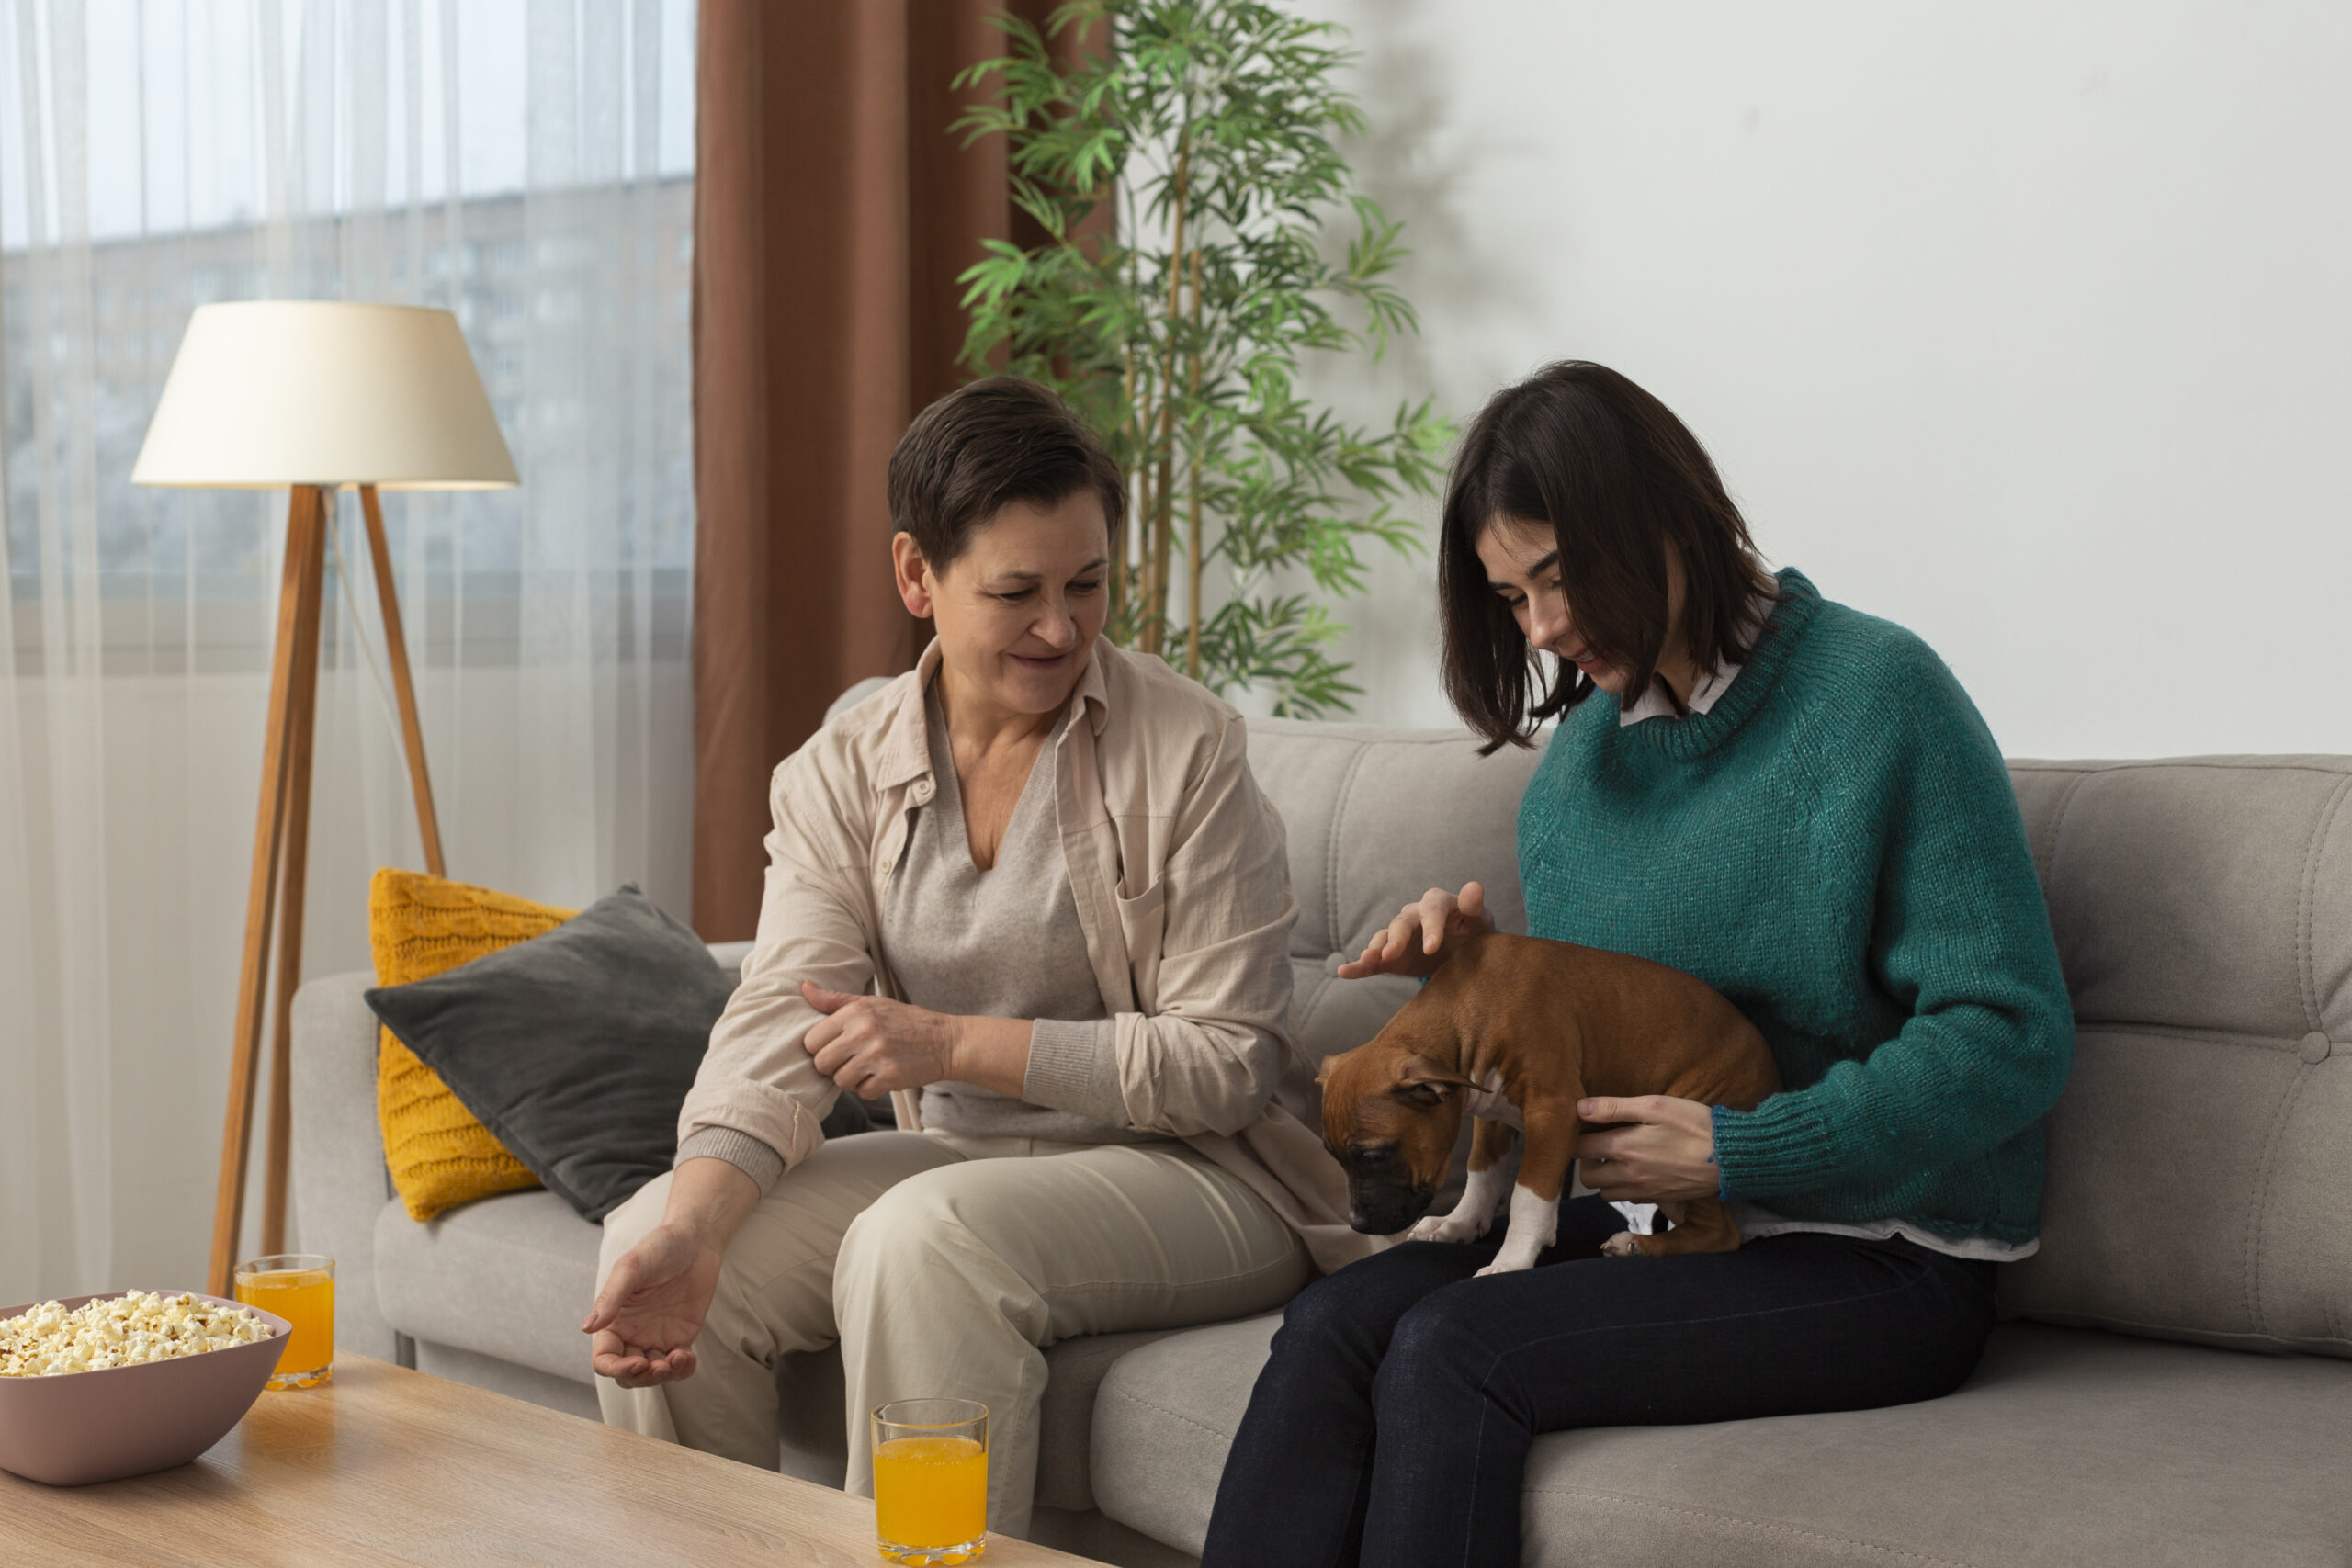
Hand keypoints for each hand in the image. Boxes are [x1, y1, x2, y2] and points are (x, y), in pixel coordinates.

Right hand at [583, 1220, 723, 1387]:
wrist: (695, 1240)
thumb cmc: (659, 1248)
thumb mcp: (632, 1268)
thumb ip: (610, 1297)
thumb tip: (587, 1328)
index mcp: (614, 1321)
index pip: (604, 1359)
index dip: (615, 1369)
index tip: (636, 1363)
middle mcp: (632, 1333)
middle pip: (627, 1375)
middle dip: (642, 1378)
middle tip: (660, 1366)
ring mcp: (657, 1337)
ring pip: (652, 1375)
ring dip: (663, 1377)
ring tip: (678, 1358)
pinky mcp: (681, 1337)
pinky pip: (678, 1366)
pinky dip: (683, 1370)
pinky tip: (688, 1357)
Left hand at [802, 983, 959, 1096]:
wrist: (946, 1041)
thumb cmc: (905, 1021)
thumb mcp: (870, 1002)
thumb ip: (834, 1000)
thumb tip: (803, 987)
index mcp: (855, 1011)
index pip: (811, 1040)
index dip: (822, 1048)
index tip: (838, 1047)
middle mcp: (864, 1031)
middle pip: (821, 1063)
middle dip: (834, 1066)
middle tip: (853, 1060)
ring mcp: (877, 1054)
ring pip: (840, 1081)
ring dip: (853, 1079)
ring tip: (870, 1067)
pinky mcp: (890, 1076)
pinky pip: (862, 1092)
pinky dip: (871, 1089)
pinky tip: (883, 1076)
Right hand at [1336, 882, 1493, 980]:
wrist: (1463, 953)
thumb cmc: (1473, 933)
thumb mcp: (1479, 920)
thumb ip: (1473, 906)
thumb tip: (1474, 887)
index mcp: (1435, 903)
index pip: (1431, 911)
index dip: (1431, 928)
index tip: (1432, 947)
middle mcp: (1413, 916)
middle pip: (1401, 923)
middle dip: (1396, 938)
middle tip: (1392, 954)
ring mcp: (1399, 936)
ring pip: (1384, 939)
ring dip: (1375, 949)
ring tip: (1368, 958)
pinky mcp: (1391, 957)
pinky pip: (1373, 961)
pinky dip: (1358, 966)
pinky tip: (1343, 972)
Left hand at [1574, 1095, 1718, 1204]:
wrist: (1731, 1156)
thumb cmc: (1695, 1125)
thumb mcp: (1655, 1105)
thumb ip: (1614, 1107)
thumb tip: (1580, 1107)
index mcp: (1623, 1148)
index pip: (1579, 1149)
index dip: (1576, 1137)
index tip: (1583, 1127)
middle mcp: (1628, 1175)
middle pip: (1587, 1177)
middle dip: (1586, 1161)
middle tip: (1598, 1143)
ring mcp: (1644, 1190)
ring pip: (1605, 1192)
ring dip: (1604, 1178)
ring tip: (1617, 1157)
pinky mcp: (1660, 1199)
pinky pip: (1628, 1199)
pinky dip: (1624, 1188)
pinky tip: (1638, 1169)